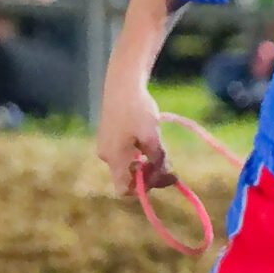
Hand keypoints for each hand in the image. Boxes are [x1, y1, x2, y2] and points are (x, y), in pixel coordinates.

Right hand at [95, 77, 170, 196]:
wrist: (122, 82)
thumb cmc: (137, 110)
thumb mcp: (152, 138)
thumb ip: (157, 160)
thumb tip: (165, 175)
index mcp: (114, 158)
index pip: (124, 190)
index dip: (143, 189)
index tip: (161, 175)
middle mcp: (106, 155)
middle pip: (127, 178)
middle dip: (148, 174)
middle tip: (168, 164)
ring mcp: (105, 145)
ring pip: (127, 164)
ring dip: (144, 162)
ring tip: (158, 146)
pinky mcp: (108, 135)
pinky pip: (123, 153)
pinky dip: (137, 152)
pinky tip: (147, 137)